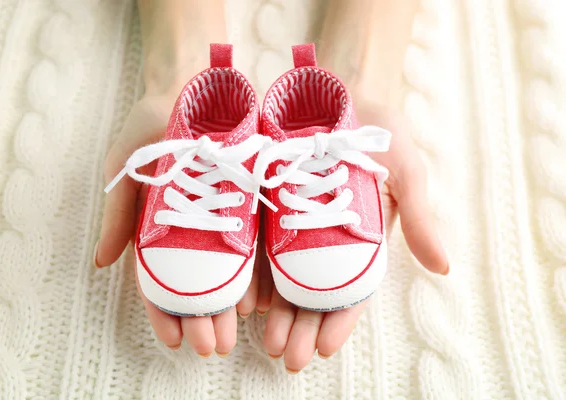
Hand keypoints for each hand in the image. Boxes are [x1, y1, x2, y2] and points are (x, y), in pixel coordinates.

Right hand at [96, 93, 262, 356]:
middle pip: (199, 284)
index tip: (172, 340)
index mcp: (161, 226)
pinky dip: (260, 271)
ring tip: (236, 333)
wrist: (194, 84)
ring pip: (230, 272)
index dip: (164, 311)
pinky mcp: (253, 201)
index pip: (161, 279)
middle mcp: (195, 228)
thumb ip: (118, 212)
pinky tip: (265, 297)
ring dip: (231, 305)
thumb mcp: (126, 165)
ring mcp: (225, 217)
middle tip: (211, 346)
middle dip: (203, 318)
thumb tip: (101, 262)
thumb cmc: (153, 123)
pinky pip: (258, 243)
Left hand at [259, 100, 448, 373]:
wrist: (334, 87)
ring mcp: (291, 221)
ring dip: (272, 311)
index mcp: (359, 236)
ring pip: (281, 276)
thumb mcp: (403, 167)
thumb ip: (419, 215)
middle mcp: (324, 236)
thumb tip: (444, 267)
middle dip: (300, 326)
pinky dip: (249, 273)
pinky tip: (240, 298)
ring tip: (259, 341)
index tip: (324, 348)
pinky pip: (255, 244)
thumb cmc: (374, 125)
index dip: (339, 321)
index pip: (350, 289)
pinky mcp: (263, 203)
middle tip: (287, 356)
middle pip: (311, 292)